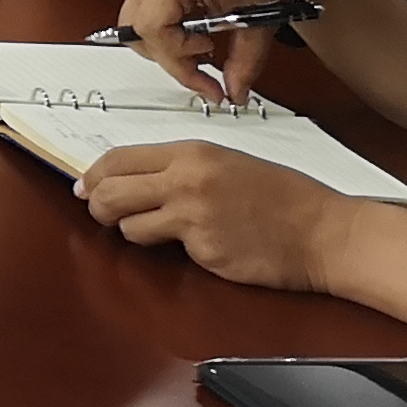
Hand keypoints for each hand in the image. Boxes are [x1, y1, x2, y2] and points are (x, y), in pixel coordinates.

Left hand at [77, 140, 360, 294]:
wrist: (323, 232)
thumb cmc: (281, 196)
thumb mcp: (225, 162)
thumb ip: (178, 168)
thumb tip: (131, 178)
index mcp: (190, 153)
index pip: (118, 159)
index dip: (94, 175)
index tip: (84, 186)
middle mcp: (185, 183)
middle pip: (110, 194)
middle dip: (98, 206)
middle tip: (101, 213)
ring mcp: (193, 220)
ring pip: (131, 228)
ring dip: (136, 232)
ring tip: (162, 232)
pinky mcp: (205, 253)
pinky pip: (171, 252)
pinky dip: (179, 252)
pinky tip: (206, 246)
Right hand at [111, 0, 317, 102]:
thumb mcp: (258, 20)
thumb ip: (244, 63)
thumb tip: (234, 91)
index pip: (151, 30)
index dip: (179, 56)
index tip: (209, 64)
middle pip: (137, 32)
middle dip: (172, 60)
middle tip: (206, 76)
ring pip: (136, 26)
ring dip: (168, 48)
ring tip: (204, 54)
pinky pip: (146, 14)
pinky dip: (168, 33)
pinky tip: (198, 38)